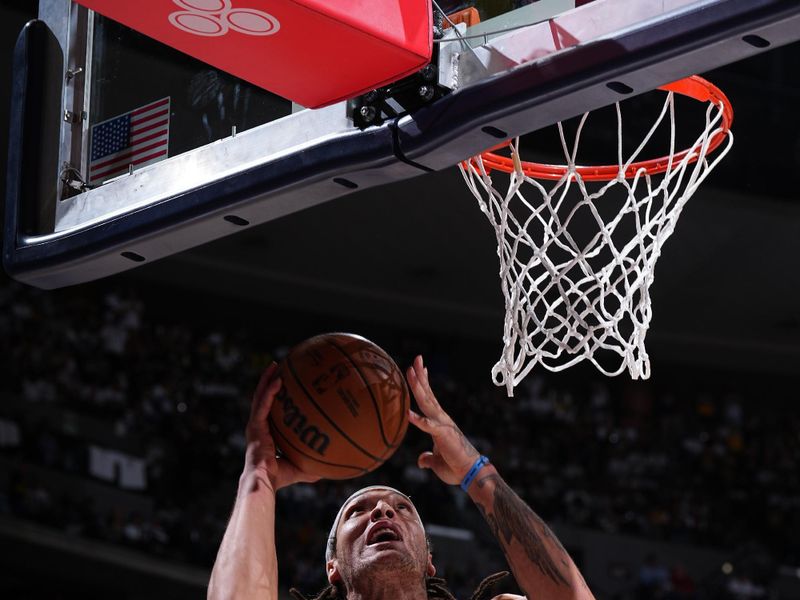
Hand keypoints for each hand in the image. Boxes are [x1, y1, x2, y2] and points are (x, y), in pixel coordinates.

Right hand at [245, 363, 319, 489]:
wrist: (264, 482)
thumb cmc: (279, 478)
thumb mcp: (301, 467)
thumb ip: (314, 464)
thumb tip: (335, 466)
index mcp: (266, 433)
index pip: (269, 410)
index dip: (273, 396)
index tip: (283, 383)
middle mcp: (258, 426)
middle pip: (263, 398)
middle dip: (269, 381)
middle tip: (278, 367)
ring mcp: (256, 425)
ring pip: (260, 396)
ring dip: (267, 379)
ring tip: (275, 365)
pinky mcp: (256, 426)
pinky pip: (263, 404)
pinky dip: (270, 391)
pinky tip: (279, 379)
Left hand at [406, 355, 479, 484]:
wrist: (470, 474)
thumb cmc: (455, 468)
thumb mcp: (436, 462)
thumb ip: (428, 459)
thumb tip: (421, 461)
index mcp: (439, 423)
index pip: (429, 399)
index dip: (423, 383)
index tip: (418, 368)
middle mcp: (441, 419)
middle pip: (427, 394)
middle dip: (420, 376)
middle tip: (416, 358)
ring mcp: (443, 425)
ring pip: (427, 402)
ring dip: (418, 386)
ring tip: (412, 370)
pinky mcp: (443, 436)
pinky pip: (428, 426)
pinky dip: (418, 420)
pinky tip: (407, 413)